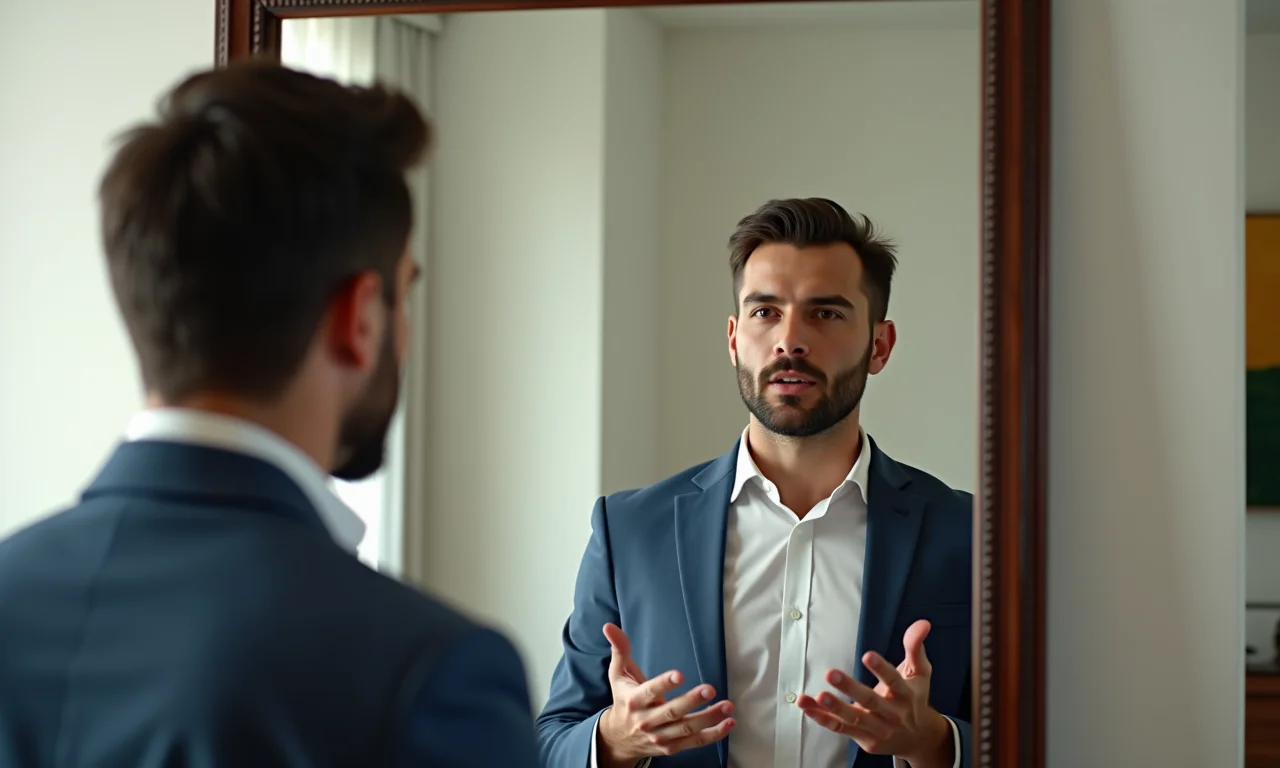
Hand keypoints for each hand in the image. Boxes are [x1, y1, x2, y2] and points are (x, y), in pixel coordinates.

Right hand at [595, 623, 734, 766]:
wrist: (618, 738)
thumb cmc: (623, 699)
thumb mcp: (618, 674)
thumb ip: (619, 649)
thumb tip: (609, 626)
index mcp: (634, 700)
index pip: (649, 691)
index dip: (664, 684)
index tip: (679, 674)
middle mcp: (647, 721)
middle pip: (672, 712)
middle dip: (691, 701)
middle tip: (709, 689)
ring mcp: (660, 736)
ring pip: (686, 728)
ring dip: (709, 718)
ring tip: (727, 706)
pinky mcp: (672, 747)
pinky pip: (695, 742)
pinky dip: (713, 735)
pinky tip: (729, 723)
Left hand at [796, 620, 951, 766]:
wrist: (919, 739)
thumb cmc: (914, 699)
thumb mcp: (920, 673)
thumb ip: (915, 647)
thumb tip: (922, 623)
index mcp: (906, 695)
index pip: (894, 681)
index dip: (881, 668)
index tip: (867, 655)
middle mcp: (892, 715)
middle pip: (871, 701)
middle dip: (850, 688)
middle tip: (831, 674)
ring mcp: (877, 729)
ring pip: (853, 718)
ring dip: (834, 707)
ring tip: (819, 695)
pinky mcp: (863, 739)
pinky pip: (840, 728)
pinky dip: (822, 718)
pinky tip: (807, 705)